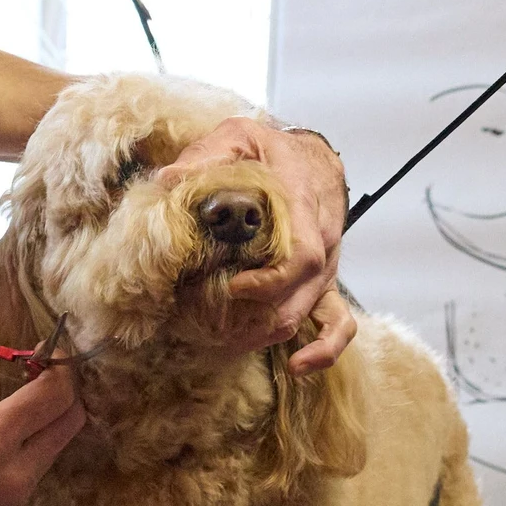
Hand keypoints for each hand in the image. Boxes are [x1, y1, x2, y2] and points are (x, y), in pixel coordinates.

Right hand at [0, 349, 86, 505]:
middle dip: (64, 389)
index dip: (59, 366)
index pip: (54, 395)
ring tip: (20, 401)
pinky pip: (39, 466)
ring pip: (58, 444)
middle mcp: (13, 471)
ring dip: (49, 417)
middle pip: (72, 420)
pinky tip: (5, 433)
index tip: (43, 350)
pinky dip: (34, 442)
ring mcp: (16, 495)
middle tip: (39, 372)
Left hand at [157, 118, 351, 372]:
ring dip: (269, 334)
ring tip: (226, 344)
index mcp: (305, 207)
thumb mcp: (238, 137)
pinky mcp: (323, 282)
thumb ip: (207, 156)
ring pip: (310, 313)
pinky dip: (323, 350)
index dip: (270, 282)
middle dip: (257, 318)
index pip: (301, 256)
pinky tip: (297, 368)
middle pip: (302, 295)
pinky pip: (337, 323)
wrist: (310, 157)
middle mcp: (322, 242)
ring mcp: (326, 267)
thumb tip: (169, 180)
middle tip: (211, 323)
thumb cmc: (271, 149)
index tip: (233, 288)